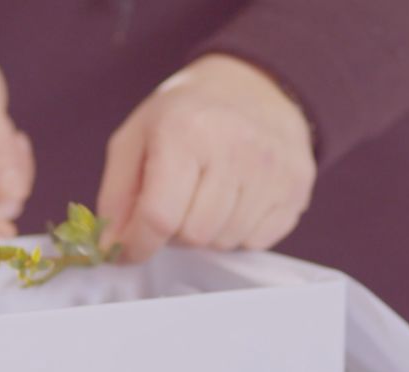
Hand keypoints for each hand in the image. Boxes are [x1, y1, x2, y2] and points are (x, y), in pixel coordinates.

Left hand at [97, 54, 315, 261]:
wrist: (257, 86)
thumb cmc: (191, 112)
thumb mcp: (136, 137)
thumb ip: (116, 195)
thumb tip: (111, 246)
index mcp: (186, 131)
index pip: (159, 216)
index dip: (137, 244)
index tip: (129, 249)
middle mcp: (235, 148)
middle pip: (192, 235)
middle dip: (175, 231)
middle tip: (176, 201)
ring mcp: (272, 169)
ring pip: (224, 242)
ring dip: (207, 232)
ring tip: (206, 195)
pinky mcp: (296, 187)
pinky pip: (256, 241)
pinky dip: (238, 231)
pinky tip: (236, 198)